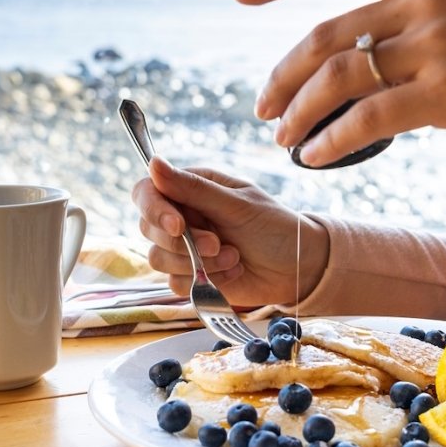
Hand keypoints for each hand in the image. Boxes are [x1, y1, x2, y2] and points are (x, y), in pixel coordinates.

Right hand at [131, 159, 328, 305]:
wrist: (299, 267)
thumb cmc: (274, 226)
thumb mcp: (237, 204)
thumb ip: (194, 188)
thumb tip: (153, 163)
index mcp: (190, 189)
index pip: (146, 192)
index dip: (154, 209)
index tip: (178, 226)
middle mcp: (182, 216)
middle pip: (149, 228)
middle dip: (184, 242)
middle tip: (219, 244)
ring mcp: (184, 247)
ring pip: (159, 258)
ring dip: (197, 262)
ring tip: (234, 257)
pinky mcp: (191, 275)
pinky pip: (176, 282)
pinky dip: (205, 280)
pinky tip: (233, 271)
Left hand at [237, 0, 445, 185]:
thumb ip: (435, 23)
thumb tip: (392, 57)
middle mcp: (425, 3)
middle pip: (324, 34)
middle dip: (283, 74)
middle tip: (265, 107)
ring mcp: (436, 46)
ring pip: (337, 77)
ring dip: (299, 112)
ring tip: (285, 139)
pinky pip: (367, 119)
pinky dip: (331, 140)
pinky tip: (319, 157)